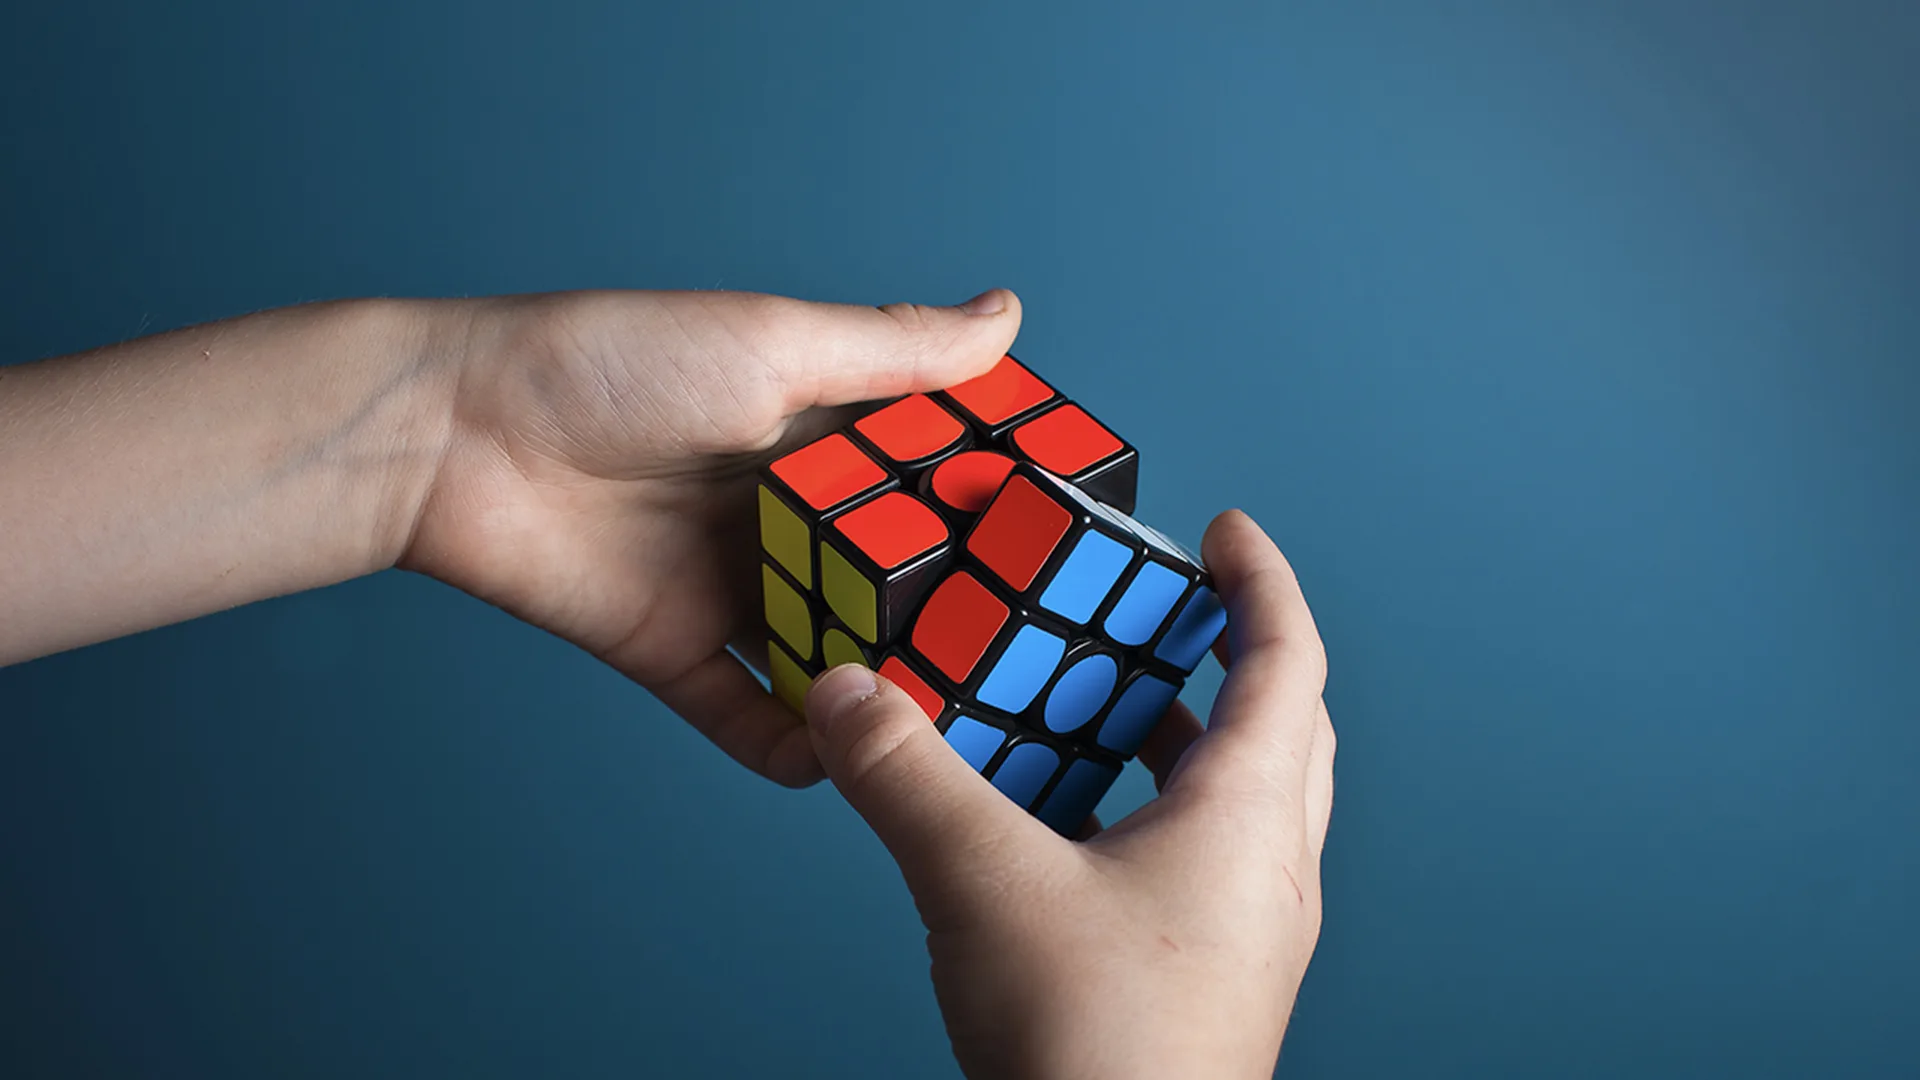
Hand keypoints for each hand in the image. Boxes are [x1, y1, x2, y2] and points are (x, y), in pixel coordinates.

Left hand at [401, 288, 1022, 787]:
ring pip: (829, 651)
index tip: (1064, 543)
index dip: (990, 509)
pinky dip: (789, 745)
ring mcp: (729, 587)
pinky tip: (837, 765)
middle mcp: (783, 513)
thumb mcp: (772, 343)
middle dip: (947, 616)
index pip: (924, 477)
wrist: (455, 433)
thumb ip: (892, 353)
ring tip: (950, 727)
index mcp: (813, 434)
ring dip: (879, 688)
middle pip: (887, 578)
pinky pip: (743, 714)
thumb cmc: (611, 362)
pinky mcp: (672, 650)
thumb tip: (1006, 316)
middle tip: (1023, 658)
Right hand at [803, 511, 1333, 1078]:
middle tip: (1165, 609)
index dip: (1262, 580)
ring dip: (1182, 738)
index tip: (1229, 529)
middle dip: (1229, 653)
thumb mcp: (983, 885)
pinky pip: (1194, 861)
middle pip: (1281, 726)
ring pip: (1238, 800)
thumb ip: (908, 778)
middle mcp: (1267, 872)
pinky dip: (1145, 813)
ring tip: (1102, 704)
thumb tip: (847, 694)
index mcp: (1247, 821)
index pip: (1286, 660)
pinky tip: (1066, 828)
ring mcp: (1245, 936)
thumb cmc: (1095, 1053)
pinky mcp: (1206, 983)